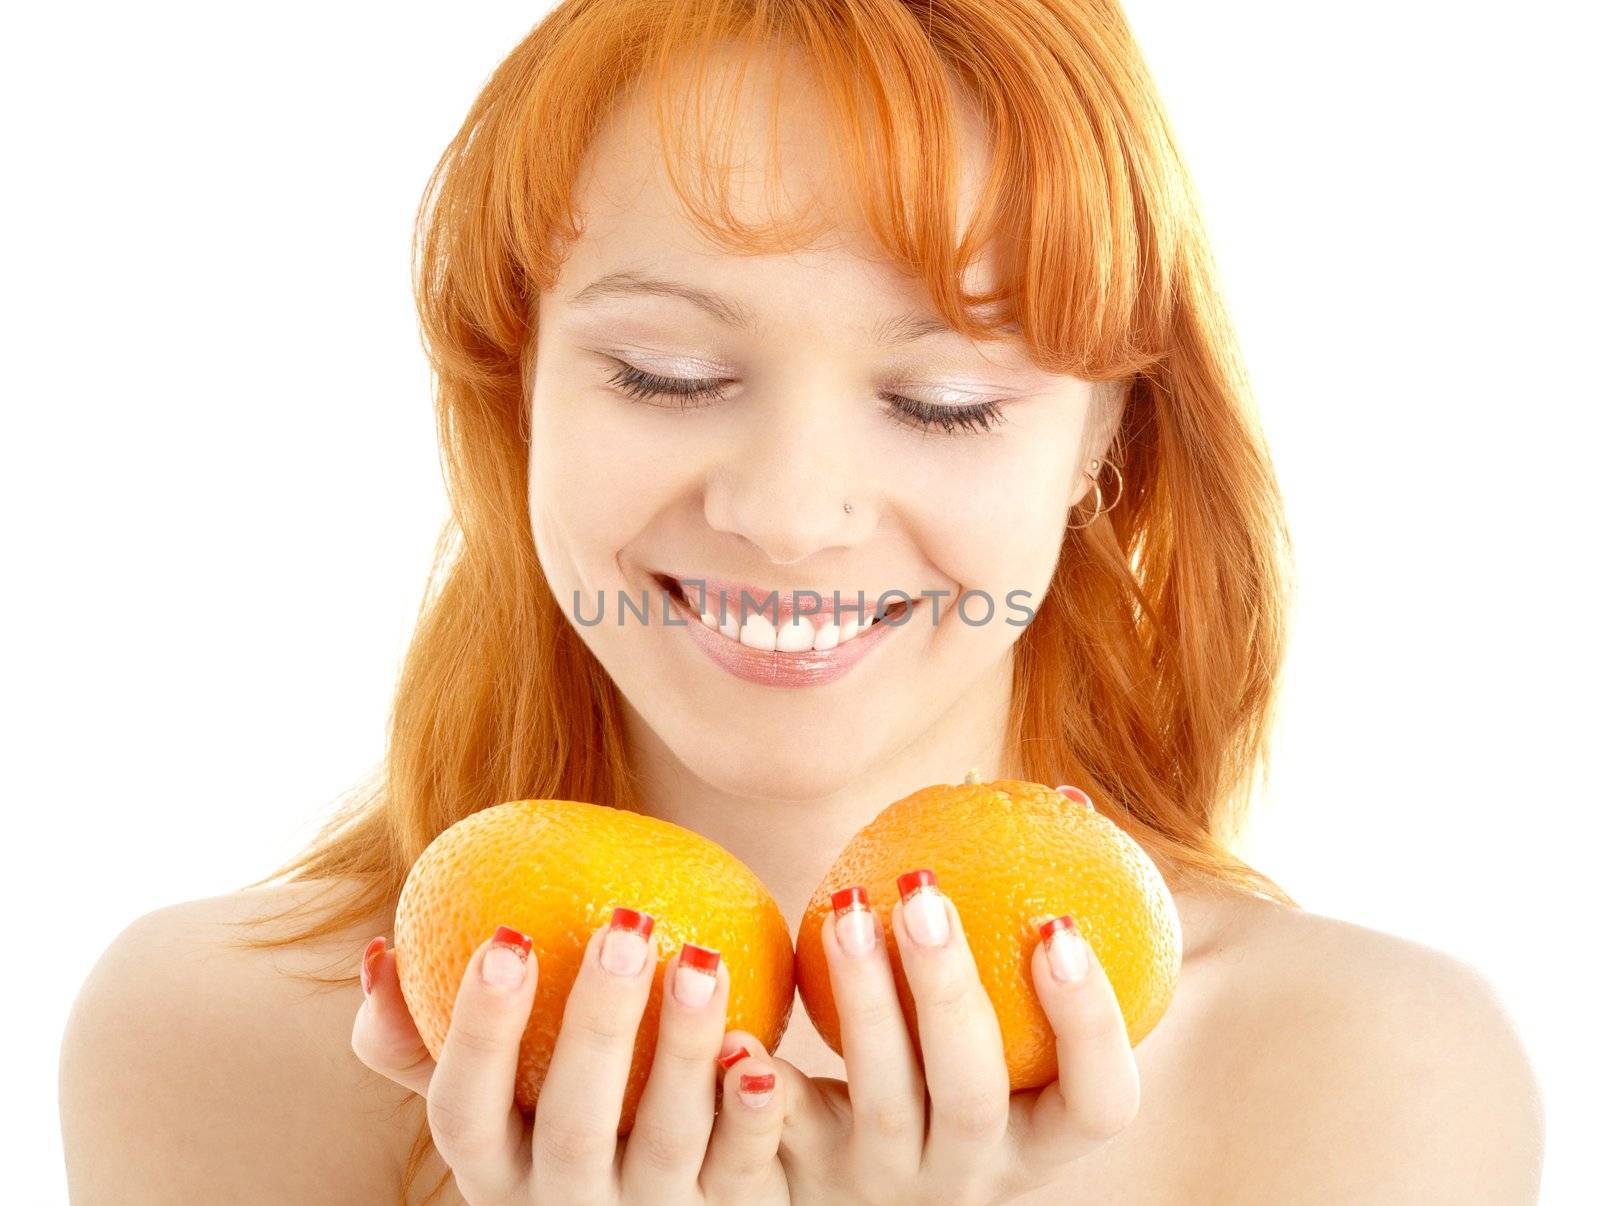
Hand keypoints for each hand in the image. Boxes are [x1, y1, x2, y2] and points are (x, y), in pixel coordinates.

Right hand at [351, 913, 790, 1203]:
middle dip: (598, 1023)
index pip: (464, 1111)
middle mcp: (567, 1205)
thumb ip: (426, 1040)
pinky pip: (745, 1167)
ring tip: (702, 960)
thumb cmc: (560, 1121)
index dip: (479, 1031)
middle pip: (574, 1121)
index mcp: (496, 1171)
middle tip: (625, 923)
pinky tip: (760, 1052)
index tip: (506, 936)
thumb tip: (381, 952)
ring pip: (667, 1141)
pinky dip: (752, 1113)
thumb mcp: (491, 1106)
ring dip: (685, 1049)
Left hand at [776, 847, 1141, 1202]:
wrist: (850, 1182)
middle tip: (922, 892)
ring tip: (847, 906)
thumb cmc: (950, 1060)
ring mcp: (890, 1182)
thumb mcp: (1003, 1026)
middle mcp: (973, 1174)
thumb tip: (1067, 797)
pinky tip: (741, 1011)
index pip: (1102, 1103)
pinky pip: (784, 1126)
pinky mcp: (810, 1178)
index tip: (1056, 925)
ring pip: (882, 1101)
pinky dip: (761, 1075)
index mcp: (1042, 1139)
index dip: (1091, 1025)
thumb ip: (1035, 925)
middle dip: (948, 990)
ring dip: (863, 999)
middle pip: (974, 1096)